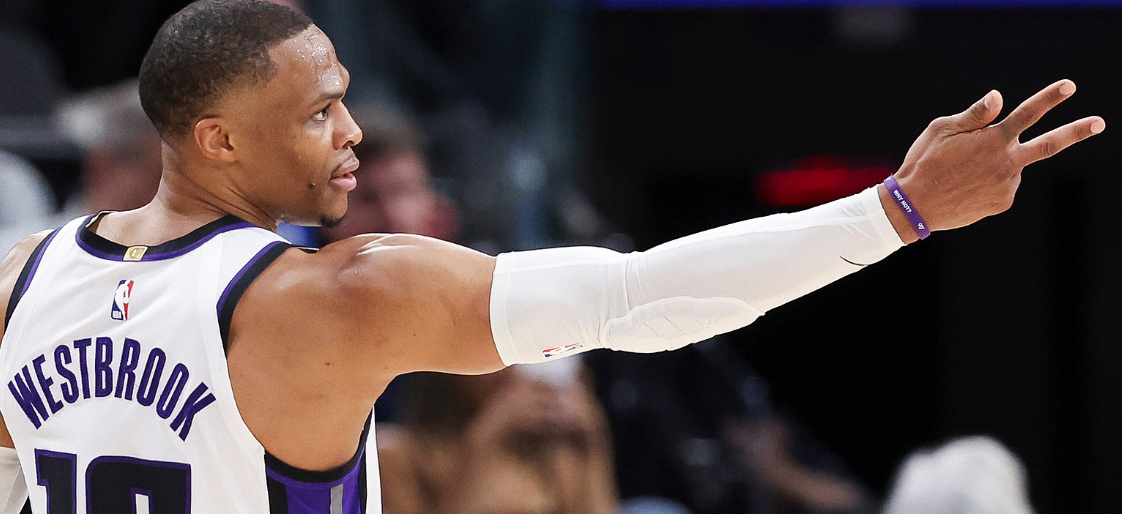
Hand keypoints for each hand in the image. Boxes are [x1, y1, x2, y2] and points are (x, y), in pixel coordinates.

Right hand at [885, 79, 1103, 241]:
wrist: (914, 207)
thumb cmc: (924, 162)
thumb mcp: (941, 130)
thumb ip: (975, 115)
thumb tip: (999, 96)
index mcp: (992, 139)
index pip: (1027, 113)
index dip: (1049, 98)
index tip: (1069, 86)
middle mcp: (1006, 162)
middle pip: (1049, 145)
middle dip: (1076, 132)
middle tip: (1099, 122)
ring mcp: (1007, 184)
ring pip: (1013, 166)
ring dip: (998, 163)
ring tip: (964, 172)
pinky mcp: (1003, 202)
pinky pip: (1004, 185)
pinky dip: (992, 181)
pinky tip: (967, 186)